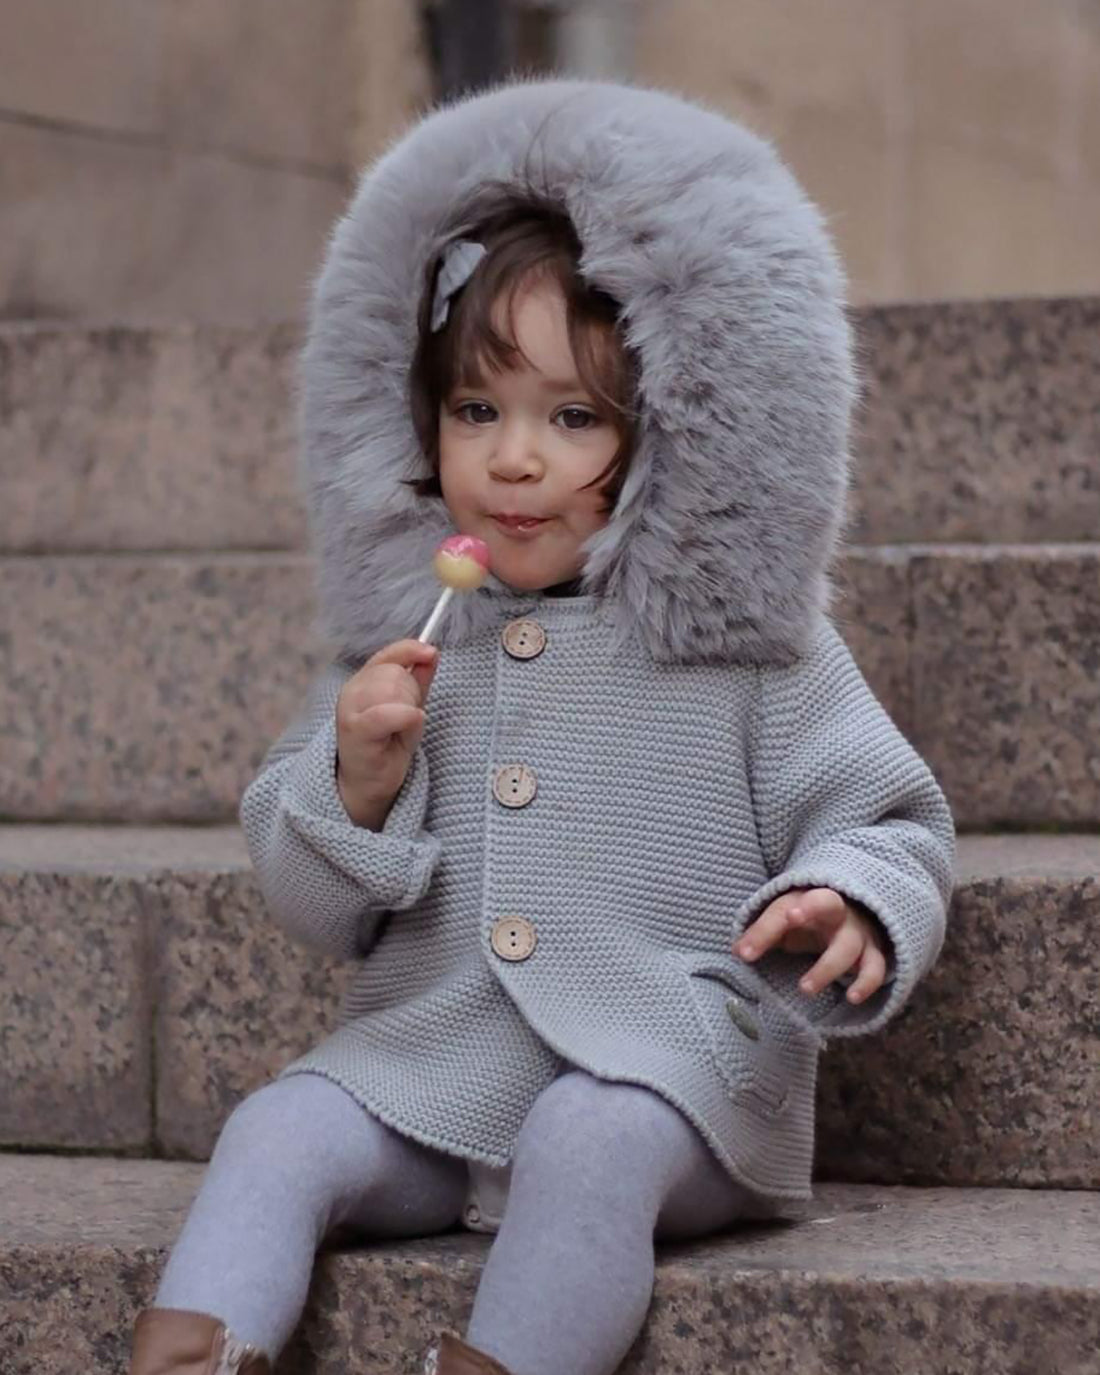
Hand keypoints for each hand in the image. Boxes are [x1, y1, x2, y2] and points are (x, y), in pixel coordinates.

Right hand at [335, 638, 439, 827]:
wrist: (368, 784)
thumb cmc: (386, 746)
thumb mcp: (407, 707)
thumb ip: (417, 679)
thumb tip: (431, 652)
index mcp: (362, 681)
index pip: (388, 654)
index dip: (410, 650)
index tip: (430, 653)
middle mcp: (352, 690)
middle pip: (396, 674)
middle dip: (412, 696)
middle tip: (404, 722)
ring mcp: (350, 708)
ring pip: (395, 689)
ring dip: (409, 712)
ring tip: (399, 732)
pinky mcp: (356, 729)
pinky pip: (390, 712)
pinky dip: (406, 718)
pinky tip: (404, 730)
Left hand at [733, 888, 889, 1004]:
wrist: (855, 915)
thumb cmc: (810, 921)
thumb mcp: (785, 922)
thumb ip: (763, 934)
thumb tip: (737, 951)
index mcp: (806, 900)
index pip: (782, 909)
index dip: (763, 928)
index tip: (743, 952)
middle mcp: (835, 912)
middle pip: (827, 902)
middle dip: (811, 907)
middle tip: (791, 918)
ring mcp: (857, 932)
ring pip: (848, 945)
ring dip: (827, 967)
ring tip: (804, 988)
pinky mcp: (874, 953)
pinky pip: (876, 967)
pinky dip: (867, 982)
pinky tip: (852, 997)